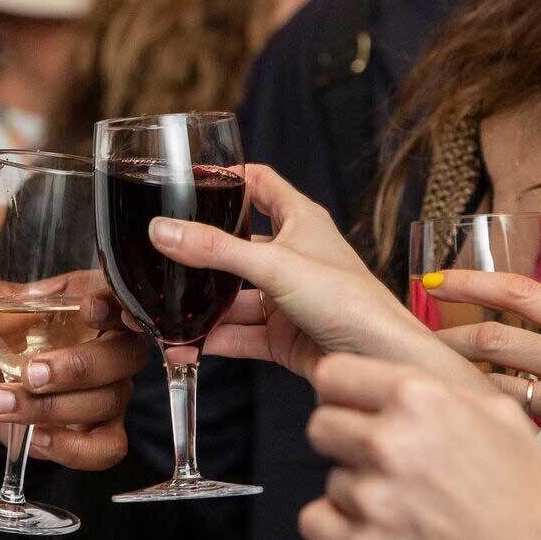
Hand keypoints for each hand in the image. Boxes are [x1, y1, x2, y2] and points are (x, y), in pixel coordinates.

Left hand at [0, 273, 147, 470]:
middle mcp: (113, 345)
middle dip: (77, 368)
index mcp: (91, 300)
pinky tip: (35, 437)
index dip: (114, 304)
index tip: (88, 309)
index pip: (123, 296)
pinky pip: (107, 447)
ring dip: (52, 408)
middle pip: (126, 355)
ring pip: (108, 401)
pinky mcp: (103, 431)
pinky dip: (71, 447)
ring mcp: (113, 390)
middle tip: (29, 374)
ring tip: (4, 403)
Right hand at [145, 164, 475, 388]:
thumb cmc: (351, 302)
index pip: (260, 183)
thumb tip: (162, 229)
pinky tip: (186, 347)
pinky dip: (214, 340)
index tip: (189, 181)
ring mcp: (286, 297)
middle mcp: (293, 255)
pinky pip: (239, 333)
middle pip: (235, 246)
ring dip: (201, 309)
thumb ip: (215, 250)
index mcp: (301, 220)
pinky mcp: (282, 335)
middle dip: (199, 256)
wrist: (380, 362)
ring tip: (163, 318)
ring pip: (233, 297)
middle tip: (160, 258)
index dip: (228, 177)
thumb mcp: (275, 266)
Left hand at [299, 354, 540, 539]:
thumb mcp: (496, 413)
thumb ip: (431, 388)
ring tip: (410, 510)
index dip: (343, 395)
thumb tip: (385, 380)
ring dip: (358, 493)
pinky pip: (317, 522)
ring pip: (330, 479)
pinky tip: (385, 534)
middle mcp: (388, 442)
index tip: (356, 411)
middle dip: (347, 443)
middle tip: (387, 467)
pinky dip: (341, 530)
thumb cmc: (530, 493)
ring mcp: (372, 500)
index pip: (331, 376)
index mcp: (418, 398)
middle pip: (320, 426)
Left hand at [422, 269, 540, 482]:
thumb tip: (503, 322)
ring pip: (496, 377)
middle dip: (447, 338)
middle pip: (494, 336)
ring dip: (457, 377)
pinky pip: (512, 414)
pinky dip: (485, 409)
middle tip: (416, 342)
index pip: (518, 290)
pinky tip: (466, 413)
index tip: (434, 282)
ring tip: (430, 380)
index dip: (470, 282)